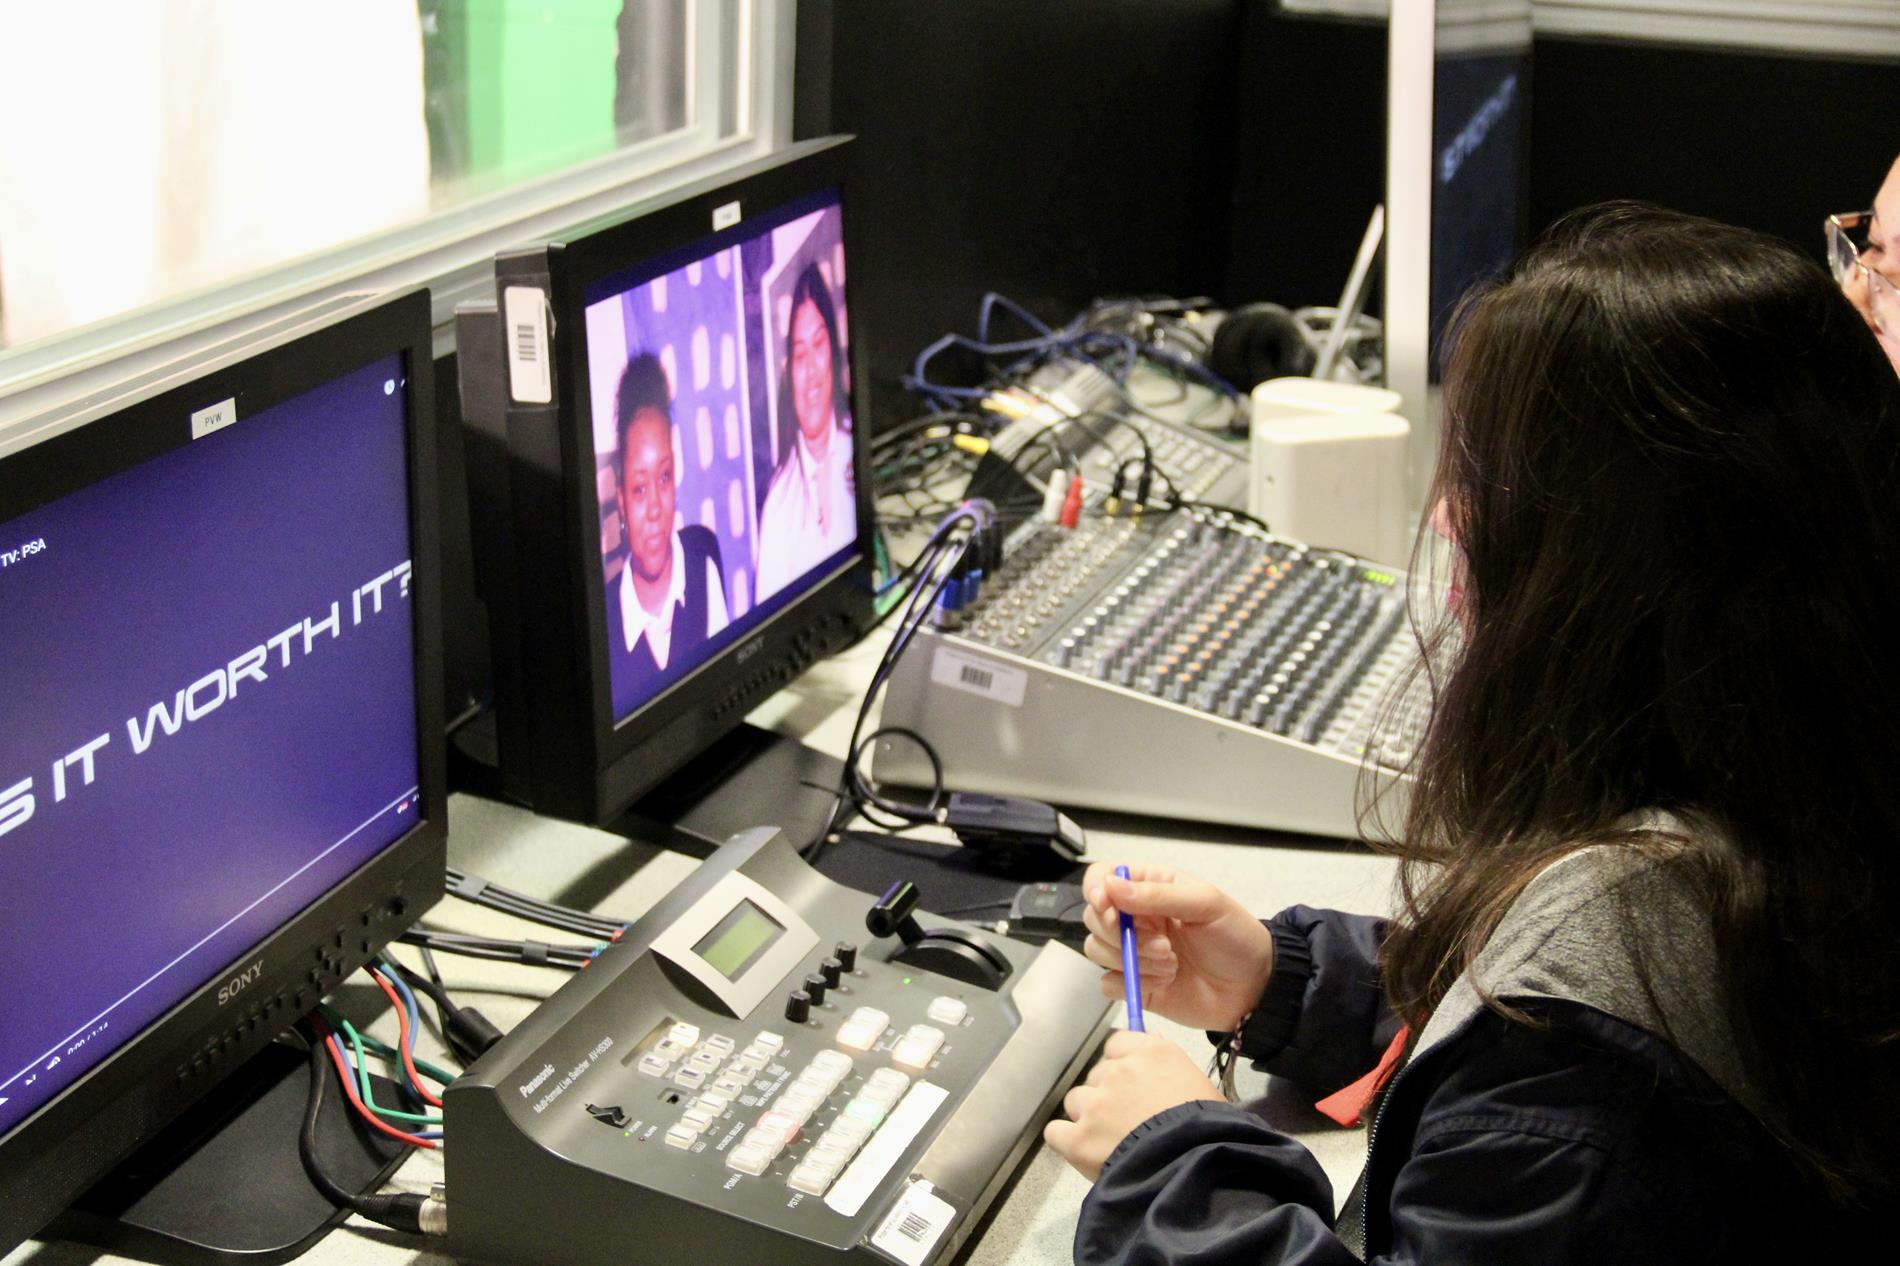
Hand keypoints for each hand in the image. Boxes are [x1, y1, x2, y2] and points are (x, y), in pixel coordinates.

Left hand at [1043, 1030, 1222, 1180]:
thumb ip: (1170, 1069)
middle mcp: (1119, 1071)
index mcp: (1153, 1053)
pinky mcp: (1079, 1138)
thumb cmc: (1211, 1131)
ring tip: (1110, 1142)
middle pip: (1097, 1075)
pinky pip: (1055, 1132)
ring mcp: (1096, 1104)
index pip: (1117, 1044)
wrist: (1196, 1167)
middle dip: (1107, 1096)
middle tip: (1127, 1121)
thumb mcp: (1202, 1087)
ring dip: (1087, 1118)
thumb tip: (1153, 1052)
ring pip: (1076, 1101)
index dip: (1121, 1064)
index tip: (1131, 1083)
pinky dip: (1066, 1141)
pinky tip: (1084, 1153)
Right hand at [1080, 861, 1274, 1031]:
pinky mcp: (1134, 983)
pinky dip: (1132, 984)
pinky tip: (1162, 982)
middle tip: (1162, 945)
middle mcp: (1136, 917)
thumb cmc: (1237, 938)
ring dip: (1133, 960)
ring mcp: (1133, 951)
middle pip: (1094, 917)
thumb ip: (1158, 895)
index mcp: (1150, 887)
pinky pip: (1108, 983)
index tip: (1108, 906)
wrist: (1255, 988)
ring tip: (1171, 963)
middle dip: (1122, 934)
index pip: (1102, 878)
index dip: (1097, 889)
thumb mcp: (1206, 904)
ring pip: (1098, 950)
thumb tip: (1112, 885)